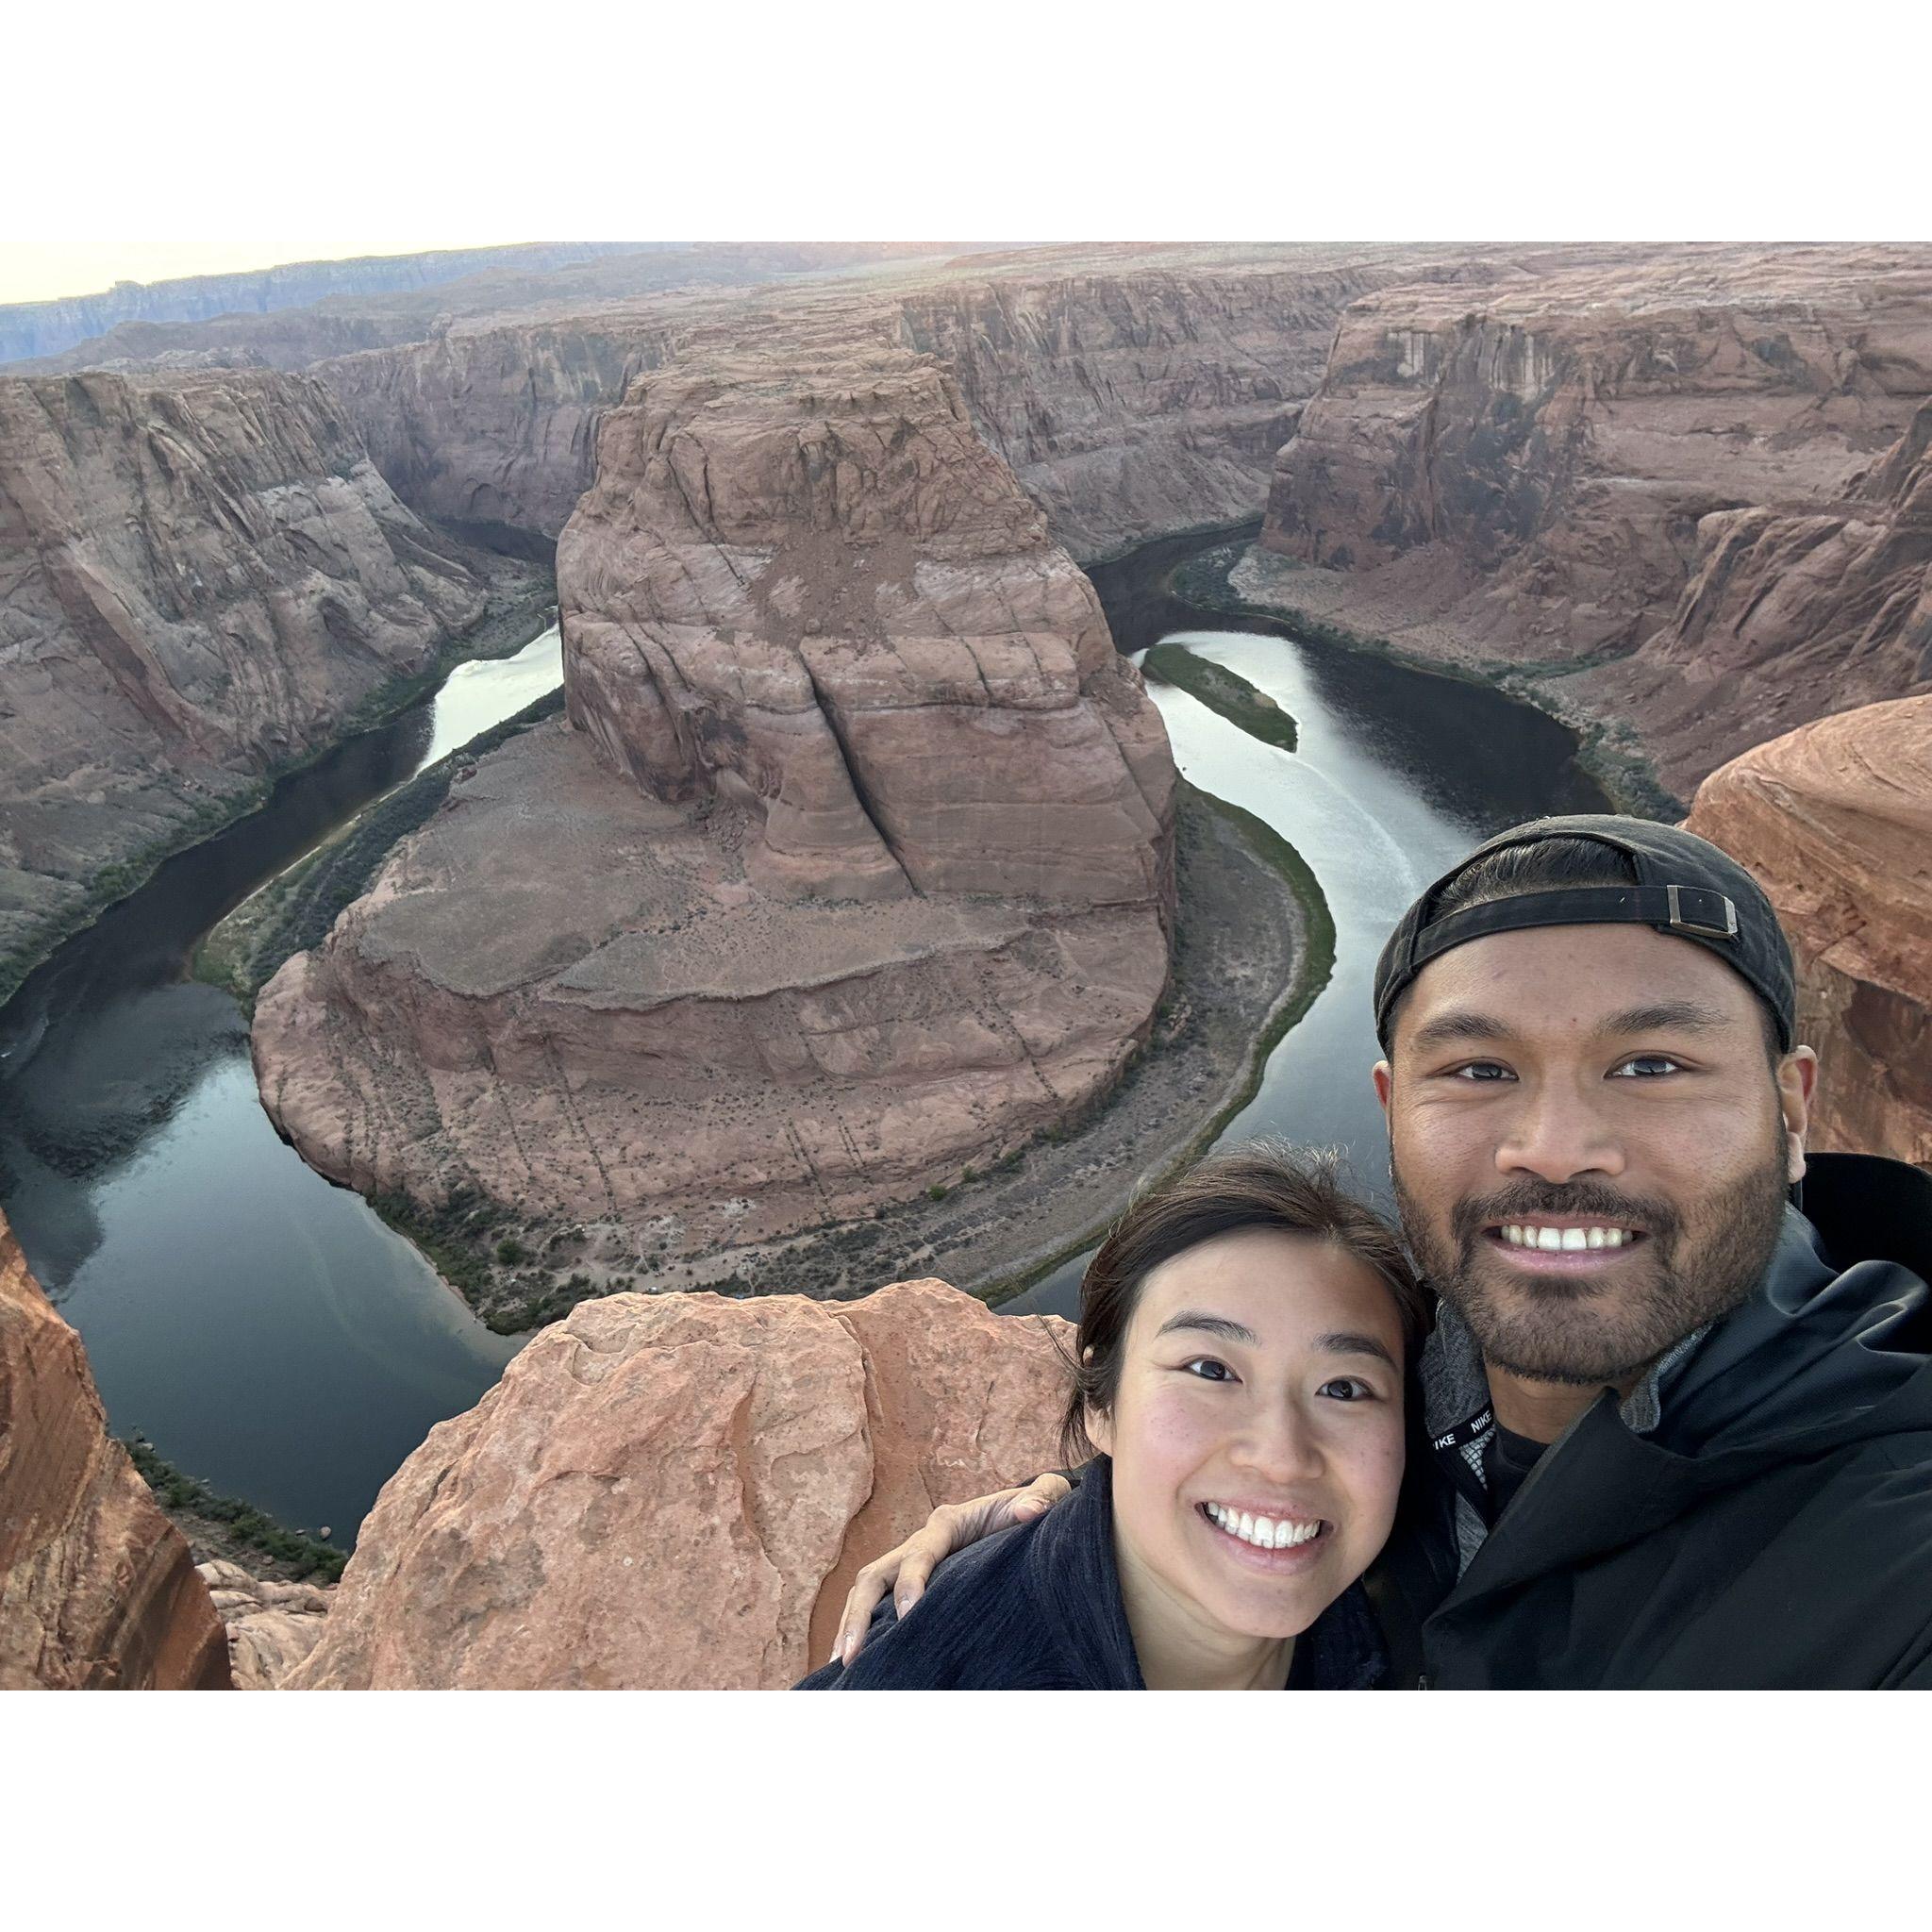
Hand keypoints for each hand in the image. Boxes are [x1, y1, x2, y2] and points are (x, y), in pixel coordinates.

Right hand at [831, 1472, 1073, 1666]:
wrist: (1024, 1512)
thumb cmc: (1035, 1508)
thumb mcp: (1045, 1496)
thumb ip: (1042, 1498)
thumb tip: (1030, 1512)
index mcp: (947, 1523)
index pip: (920, 1553)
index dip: (911, 1583)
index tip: (908, 1616)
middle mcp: (919, 1542)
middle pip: (875, 1574)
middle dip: (859, 1614)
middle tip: (852, 1655)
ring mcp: (909, 1563)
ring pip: (866, 1591)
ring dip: (850, 1625)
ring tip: (841, 1666)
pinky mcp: (910, 1584)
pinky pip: (875, 1605)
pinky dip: (859, 1629)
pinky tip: (854, 1664)